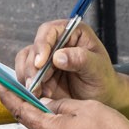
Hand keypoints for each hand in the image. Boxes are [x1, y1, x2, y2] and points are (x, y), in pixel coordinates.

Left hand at [1, 94, 128, 128]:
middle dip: (33, 105)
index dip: (8, 96)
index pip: (21, 111)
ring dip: (51, 118)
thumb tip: (47, 105)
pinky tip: (77, 123)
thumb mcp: (85, 108)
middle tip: (32, 87)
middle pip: (35, 122)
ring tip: (65, 104)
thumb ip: (61, 105)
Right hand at [11, 18, 125, 105]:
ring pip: (25, 61)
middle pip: (34, 48)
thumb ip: (80, 59)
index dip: (42, 44)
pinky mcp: (39, 73)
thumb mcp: (97, 68)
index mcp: (72, 32)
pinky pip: (25, 75)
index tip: (41, 62)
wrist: (101, 98)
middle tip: (36, 83)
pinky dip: (28, 85)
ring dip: (28, 76)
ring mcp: (46, 58)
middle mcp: (56, 42)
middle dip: (32, 67)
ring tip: (37, 92)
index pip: (50, 31)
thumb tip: (58, 57)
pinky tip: (37, 95)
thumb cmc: (103, 79)